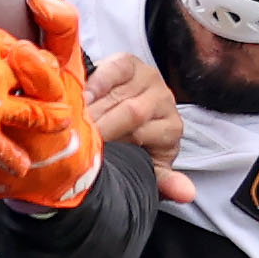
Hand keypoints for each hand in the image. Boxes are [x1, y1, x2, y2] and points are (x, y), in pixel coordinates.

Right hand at [85, 51, 194, 203]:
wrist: (114, 115)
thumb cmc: (130, 148)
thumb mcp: (145, 168)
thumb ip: (162, 181)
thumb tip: (187, 195)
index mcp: (170, 130)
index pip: (143, 137)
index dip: (115, 145)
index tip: (91, 157)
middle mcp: (164, 101)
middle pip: (131, 114)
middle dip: (101, 128)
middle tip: (75, 140)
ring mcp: (148, 79)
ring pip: (119, 94)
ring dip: (93, 108)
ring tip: (71, 121)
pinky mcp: (129, 63)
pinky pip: (114, 69)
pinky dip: (97, 83)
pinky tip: (81, 96)